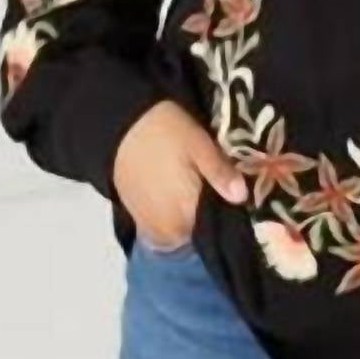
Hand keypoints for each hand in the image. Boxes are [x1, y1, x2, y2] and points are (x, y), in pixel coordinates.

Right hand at [112, 100, 245, 246]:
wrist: (118, 125)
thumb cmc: (164, 132)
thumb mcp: (199, 144)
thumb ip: (220, 173)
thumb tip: (241, 197)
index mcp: (185, 216)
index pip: (215, 230)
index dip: (226, 216)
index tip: (233, 199)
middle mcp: (167, 230)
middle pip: (196, 233)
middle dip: (206, 217)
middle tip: (213, 190)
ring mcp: (150, 226)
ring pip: (179, 233)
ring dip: (187, 219)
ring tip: (191, 191)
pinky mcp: (137, 218)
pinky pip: (161, 228)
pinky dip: (171, 217)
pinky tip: (175, 195)